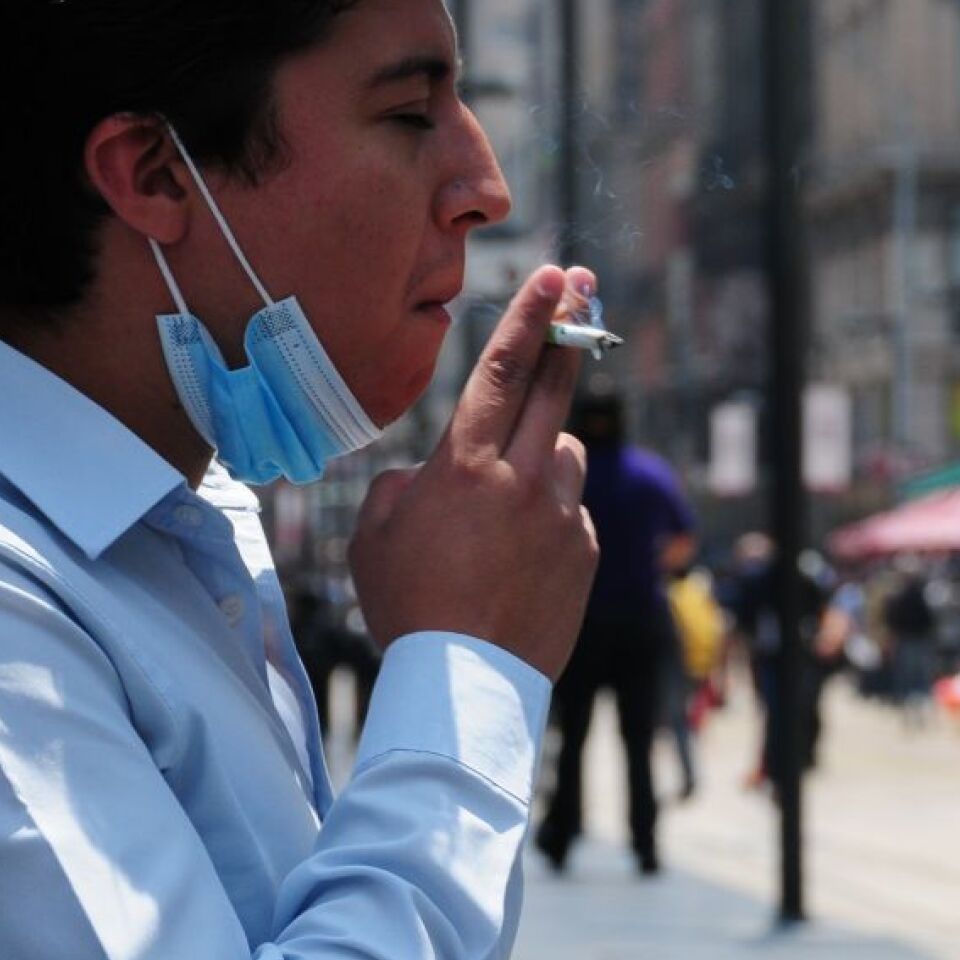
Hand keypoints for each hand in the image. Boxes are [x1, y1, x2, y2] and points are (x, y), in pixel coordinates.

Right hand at [349, 265, 599, 677]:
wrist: (462, 683)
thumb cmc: (406, 605)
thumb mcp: (374, 535)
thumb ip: (405, 484)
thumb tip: (434, 473)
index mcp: (466, 466)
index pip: (503, 371)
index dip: (529, 316)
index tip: (553, 275)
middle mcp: (524, 479)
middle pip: (554, 388)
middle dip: (570, 332)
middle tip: (585, 293)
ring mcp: (563, 516)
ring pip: (567, 454)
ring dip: (547, 453)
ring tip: (508, 501)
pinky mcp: (586, 552)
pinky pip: (572, 513)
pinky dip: (551, 516)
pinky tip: (518, 559)